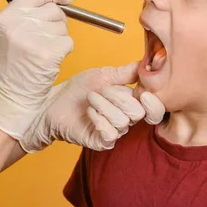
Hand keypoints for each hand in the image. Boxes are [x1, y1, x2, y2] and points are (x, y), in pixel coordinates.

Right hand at [0, 0, 74, 139]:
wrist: (10, 95)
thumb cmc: (13, 64)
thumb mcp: (14, 31)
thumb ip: (30, 6)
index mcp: (7, 16)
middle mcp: (19, 25)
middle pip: (55, 10)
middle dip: (57, 23)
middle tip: (45, 39)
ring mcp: (33, 39)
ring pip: (63, 27)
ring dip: (59, 39)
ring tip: (42, 52)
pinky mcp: (48, 53)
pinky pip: (68, 43)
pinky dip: (64, 52)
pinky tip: (50, 61)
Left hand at [20, 62, 164, 151]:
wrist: (53, 103)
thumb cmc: (77, 90)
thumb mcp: (103, 75)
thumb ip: (125, 73)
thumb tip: (144, 63)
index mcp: (129, 102)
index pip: (154, 108)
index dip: (152, 102)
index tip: (142, 91)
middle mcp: (125, 119)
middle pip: (138, 113)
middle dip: (118, 97)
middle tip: (100, 90)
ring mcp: (113, 132)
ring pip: (122, 121)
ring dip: (103, 105)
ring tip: (90, 99)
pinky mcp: (100, 142)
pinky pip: (110, 134)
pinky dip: (98, 119)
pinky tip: (88, 112)